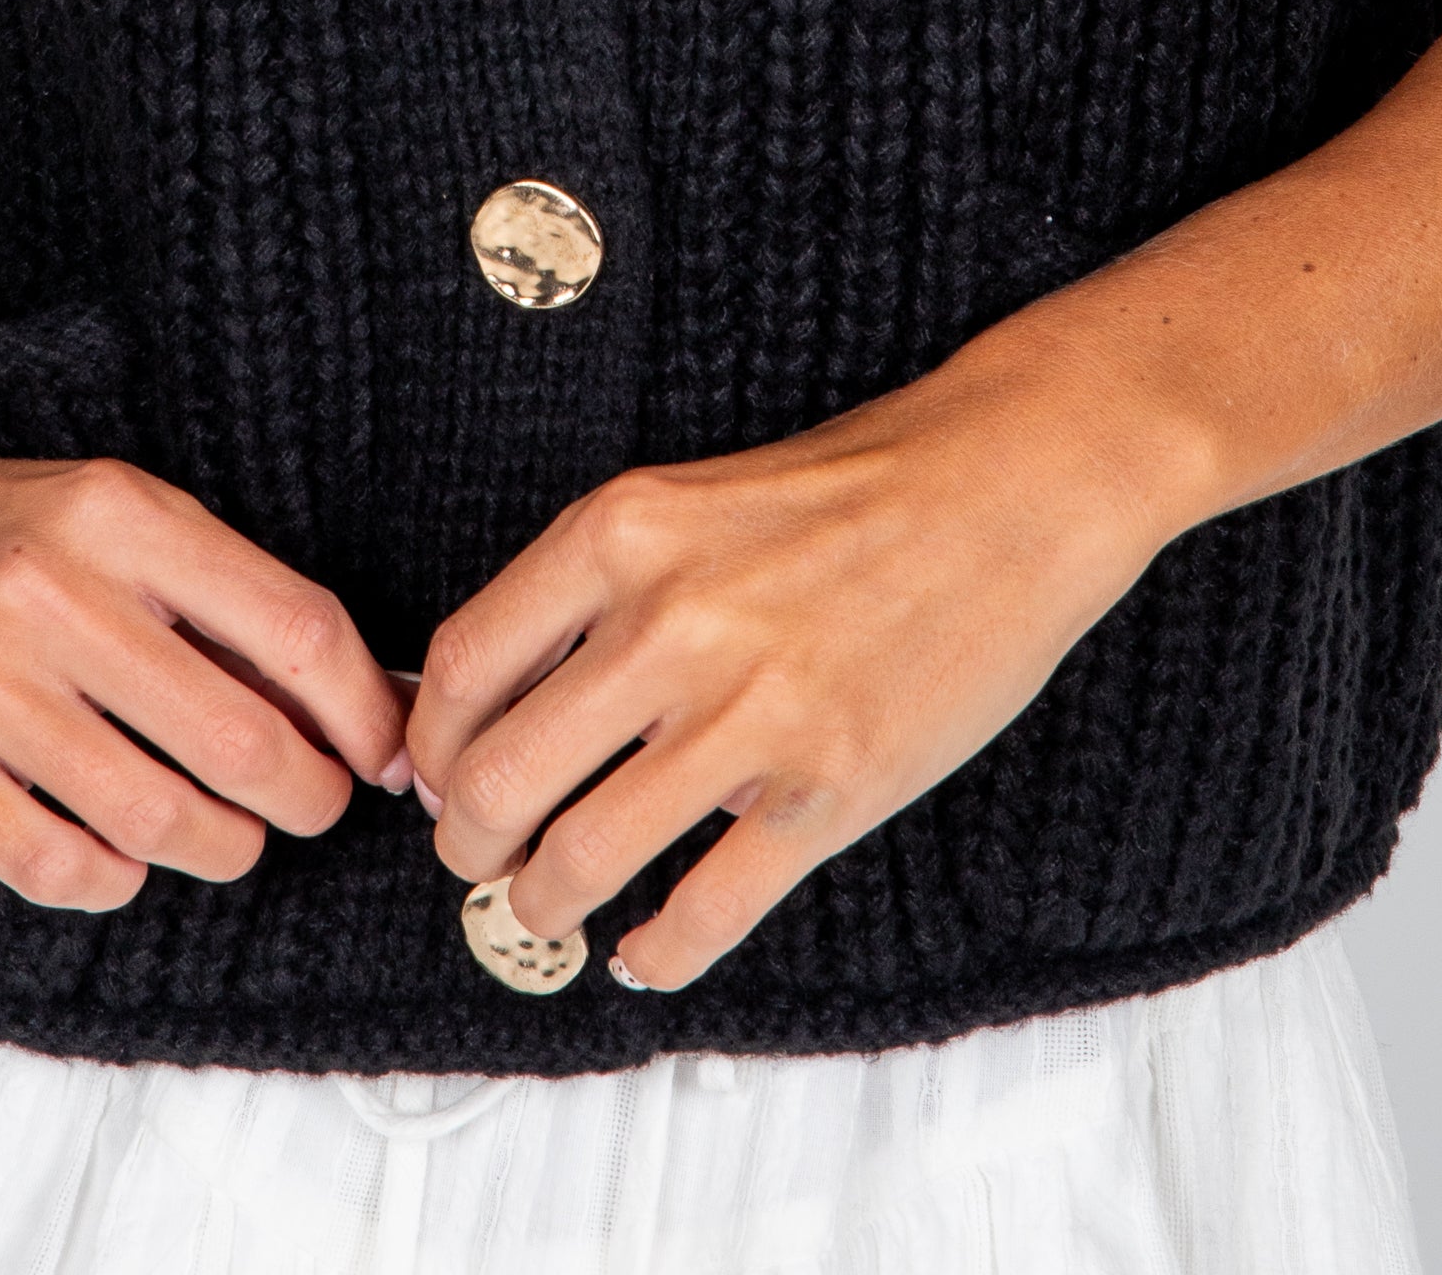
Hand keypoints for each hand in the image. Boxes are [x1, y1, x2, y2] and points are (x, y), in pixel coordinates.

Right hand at [0, 418, 413, 912]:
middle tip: (306, 807)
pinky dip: (111, 879)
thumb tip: (370, 701)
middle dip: (305, 798)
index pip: (294, 628)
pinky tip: (118, 856)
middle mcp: (51, 591)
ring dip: (218, 848)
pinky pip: (55, 866)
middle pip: (239, 741)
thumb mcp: (116, 518)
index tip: (384, 758)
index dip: (362, 713)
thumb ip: (226, 600)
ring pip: (155, 820)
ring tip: (222, 837)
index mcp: (120, 514)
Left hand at [406, 344, 1181, 986]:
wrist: (1010, 487)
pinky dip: (655, 954)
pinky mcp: (829, 793)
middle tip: (480, 859)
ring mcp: (751, 716)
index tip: (437, 776)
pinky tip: (645, 950)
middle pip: (498, 783)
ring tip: (549, 906)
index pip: (463, 671)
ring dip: (543, 907)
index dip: (432, 746)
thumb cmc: (855, 488)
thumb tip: (490, 696)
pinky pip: (703, 914)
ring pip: (580, 862)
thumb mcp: (687, 500)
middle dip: (469, 845)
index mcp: (621, 533)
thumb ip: (590, 589)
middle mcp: (670, 624)